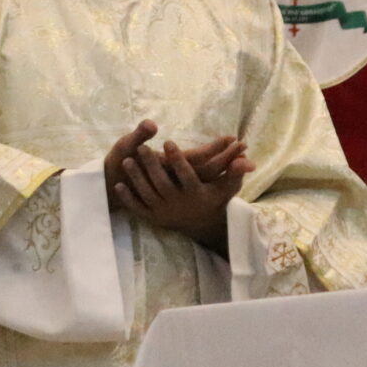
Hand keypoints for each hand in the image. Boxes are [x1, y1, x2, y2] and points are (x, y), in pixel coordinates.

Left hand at [112, 125, 252, 251]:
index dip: (177, 158)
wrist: (201, 225)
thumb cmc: (214, 199)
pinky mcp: (153, 219)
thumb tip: (247, 159)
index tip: (168, 141)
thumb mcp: (228, 187)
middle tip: (142, 147)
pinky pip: (138, 208)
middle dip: (151, 165)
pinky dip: (128, 198)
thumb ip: (236, 171)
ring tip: (127, 160)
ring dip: (136, 178)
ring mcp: (165, 212)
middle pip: (162, 183)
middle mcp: (180, 204)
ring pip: (148, 194)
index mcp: (197, 194)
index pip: (186, 174)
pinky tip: (119, 184)